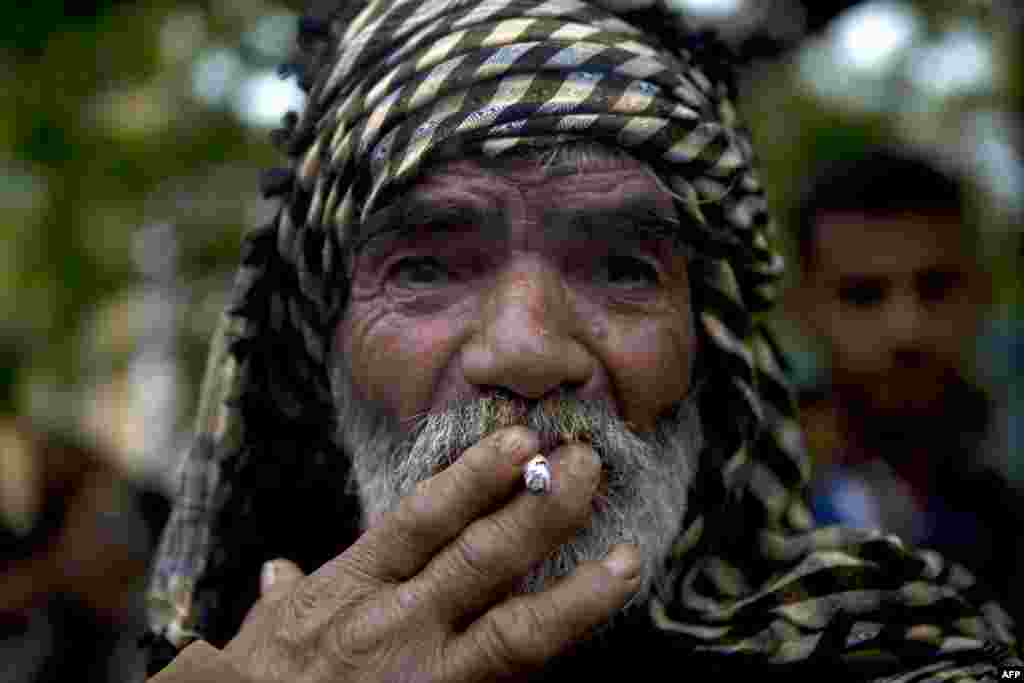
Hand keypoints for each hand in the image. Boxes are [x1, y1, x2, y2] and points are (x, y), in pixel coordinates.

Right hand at [221, 427, 640, 681]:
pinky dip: (557, 660)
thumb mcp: (262, 637)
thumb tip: (278, 569)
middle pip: (481, 559)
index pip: (422, 519)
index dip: (475, 477)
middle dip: (541, 511)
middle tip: (589, 468)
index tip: (522, 439)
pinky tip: (599, 640)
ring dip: (577, 594)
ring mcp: (427, 678)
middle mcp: (394, 625)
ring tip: (627, 560)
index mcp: (350, 589)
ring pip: (514, 633)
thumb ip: (280, 600)